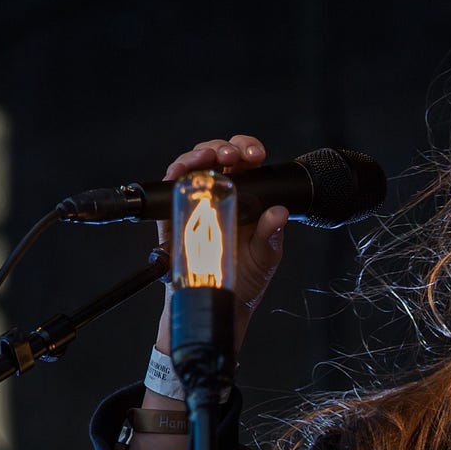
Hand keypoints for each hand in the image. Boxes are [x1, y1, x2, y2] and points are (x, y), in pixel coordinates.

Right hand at [154, 135, 288, 354]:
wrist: (219, 302)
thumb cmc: (245, 278)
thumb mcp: (265, 256)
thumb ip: (270, 235)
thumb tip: (279, 213)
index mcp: (246, 197)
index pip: (246, 162)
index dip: (248, 149)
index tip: (254, 154)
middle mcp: (220, 194)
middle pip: (218, 156)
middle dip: (224, 147)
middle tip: (231, 155)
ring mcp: (197, 201)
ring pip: (194, 165)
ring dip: (200, 154)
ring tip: (210, 156)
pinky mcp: (174, 214)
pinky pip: (171, 187)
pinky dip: (175, 173)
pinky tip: (183, 170)